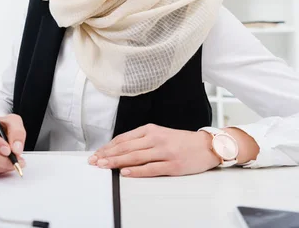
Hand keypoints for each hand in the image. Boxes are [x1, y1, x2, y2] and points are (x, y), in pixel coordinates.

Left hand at [88, 124, 220, 177]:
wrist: (207, 145)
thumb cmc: (182, 141)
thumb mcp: (160, 134)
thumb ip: (141, 140)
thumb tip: (119, 150)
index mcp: (150, 130)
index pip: (123, 138)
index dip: (108, 147)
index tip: (97, 154)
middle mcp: (155, 138)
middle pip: (126, 147)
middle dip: (107, 155)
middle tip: (94, 161)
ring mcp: (164, 152)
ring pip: (135, 157)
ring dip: (116, 162)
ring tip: (103, 166)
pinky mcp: (172, 165)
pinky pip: (151, 168)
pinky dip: (136, 171)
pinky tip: (125, 172)